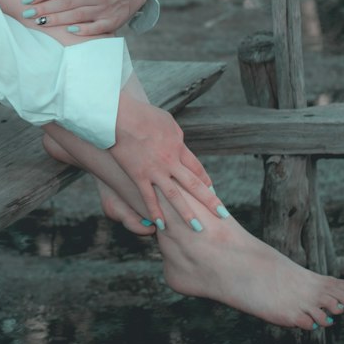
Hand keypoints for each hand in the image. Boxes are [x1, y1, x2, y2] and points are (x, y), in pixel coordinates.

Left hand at [23, 0, 146, 35]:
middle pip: (66, 2)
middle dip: (45, 8)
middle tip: (27, 14)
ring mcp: (103, 9)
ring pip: (78, 15)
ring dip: (58, 19)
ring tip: (40, 23)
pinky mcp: (111, 22)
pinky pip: (96, 28)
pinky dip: (84, 30)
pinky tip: (69, 31)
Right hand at [112, 94, 221, 227]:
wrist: (121, 117)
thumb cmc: (143, 114)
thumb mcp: (167, 121)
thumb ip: (175, 135)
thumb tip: (179, 142)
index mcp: (178, 146)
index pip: (197, 168)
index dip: (206, 181)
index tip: (212, 191)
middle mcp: (171, 161)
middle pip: (194, 185)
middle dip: (209, 201)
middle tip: (222, 215)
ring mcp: (155, 170)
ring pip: (175, 196)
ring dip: (187, 214)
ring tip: (198, 229)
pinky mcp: (139, 175)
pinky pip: (149, 198)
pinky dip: (155, 212)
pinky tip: (161, 225)